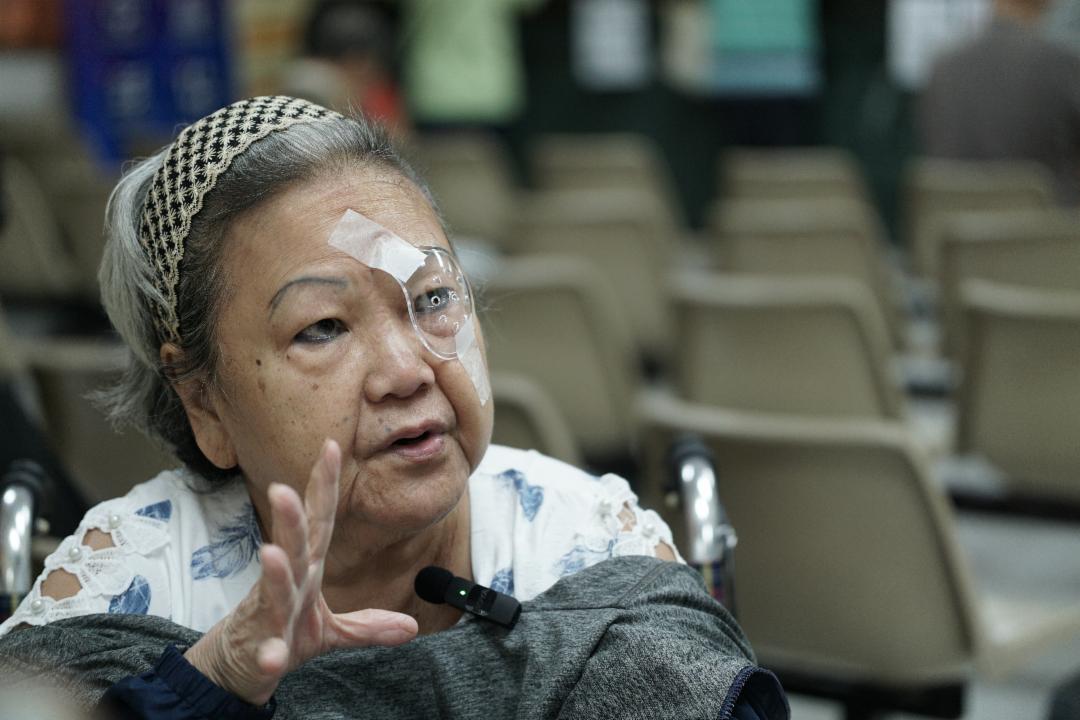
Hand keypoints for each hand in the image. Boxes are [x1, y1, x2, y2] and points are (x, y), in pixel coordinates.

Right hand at [184, 439, 417, 704]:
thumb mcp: (333, 631)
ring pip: (272, 591)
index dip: (323, 485)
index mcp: (307, 570)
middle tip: (282, 490)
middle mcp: (288, 584)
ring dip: (273, 574)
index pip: (319, 521)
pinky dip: (270, 653)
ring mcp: (269, 615)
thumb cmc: (284, 634)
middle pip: (293, 547)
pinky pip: (266, 651)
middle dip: (289, 519)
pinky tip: (273, 657)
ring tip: (271, 553)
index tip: (330, 446)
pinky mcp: (260, 649)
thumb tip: (412, 626)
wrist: (240, 670)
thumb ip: (368, 624)